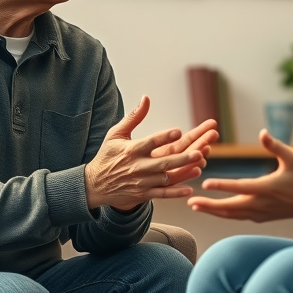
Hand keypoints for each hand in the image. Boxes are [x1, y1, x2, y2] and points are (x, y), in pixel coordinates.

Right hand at [85, 96, 207, 210]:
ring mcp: (141, 182)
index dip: (164, 137)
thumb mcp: (116, 134)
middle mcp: (137, 166)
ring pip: (165, 178)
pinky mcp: (142, 194)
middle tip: (198, 152)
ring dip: (183, 173)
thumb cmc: (107, 156)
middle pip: (163, 162)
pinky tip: (189, 189)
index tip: (178, 131)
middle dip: (182, 158)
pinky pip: (162, 194)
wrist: (94, 185)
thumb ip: (134, 117)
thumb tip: (146, 98)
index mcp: (131, 150)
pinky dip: (175, 193)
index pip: (151, 142)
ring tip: (199, 167)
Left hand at [187, 129, 292, 221]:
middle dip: (210, 205)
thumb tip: (262, 132)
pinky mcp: (260, 218)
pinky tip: (211, 209)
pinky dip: (223, 214)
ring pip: (232, 215)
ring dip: (212, 211)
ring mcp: (260, 214)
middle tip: (190, 201)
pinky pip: (237, 217)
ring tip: (194, 206)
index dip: (223, 185)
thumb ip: (276, 146)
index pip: (241, 187)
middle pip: (230, 207)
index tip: (206, 184)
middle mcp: (261, 204)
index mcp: (267, 188)